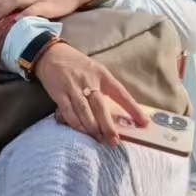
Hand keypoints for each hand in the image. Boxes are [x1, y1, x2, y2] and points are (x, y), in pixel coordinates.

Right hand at [34, 44, 149, 145]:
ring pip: (85, 112)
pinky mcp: (59, 93)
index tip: (143, 122)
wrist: (51, 54)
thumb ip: (105, 88)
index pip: (121, 93)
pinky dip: (76, 124)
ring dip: (92, 128)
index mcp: (102, 75)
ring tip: (99, 140)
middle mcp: (89, 81)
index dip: (133, 108)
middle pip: (101, 107)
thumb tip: (118, 113)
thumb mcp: (95, 71)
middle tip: (115, 141)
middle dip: (108, 126)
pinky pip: (69, 112)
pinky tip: (82, 131)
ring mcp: (73, 87)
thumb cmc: (78, 65)